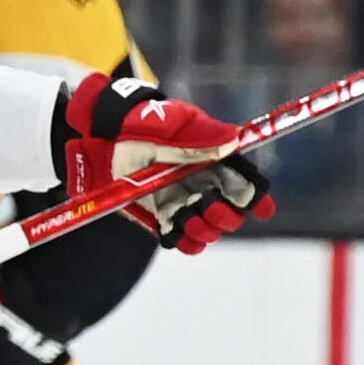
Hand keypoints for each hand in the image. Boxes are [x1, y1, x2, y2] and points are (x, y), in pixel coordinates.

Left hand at [61, 74, 274, 252]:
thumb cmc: (140, 124)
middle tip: (208, 207)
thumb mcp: (171, 124)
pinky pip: (181, 239)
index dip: (255, 197)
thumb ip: (199, 136)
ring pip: (208, 229)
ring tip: (189, 217)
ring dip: (204, 229)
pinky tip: (180, 233)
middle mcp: (201, 184)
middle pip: (230, 213)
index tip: (260, 208)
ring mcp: (181, 202)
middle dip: (226, 216)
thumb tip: (233, 141)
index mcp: (212, 160)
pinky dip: (184, 241)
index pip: (244, 183)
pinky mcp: (161, 216)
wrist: (103, 138)